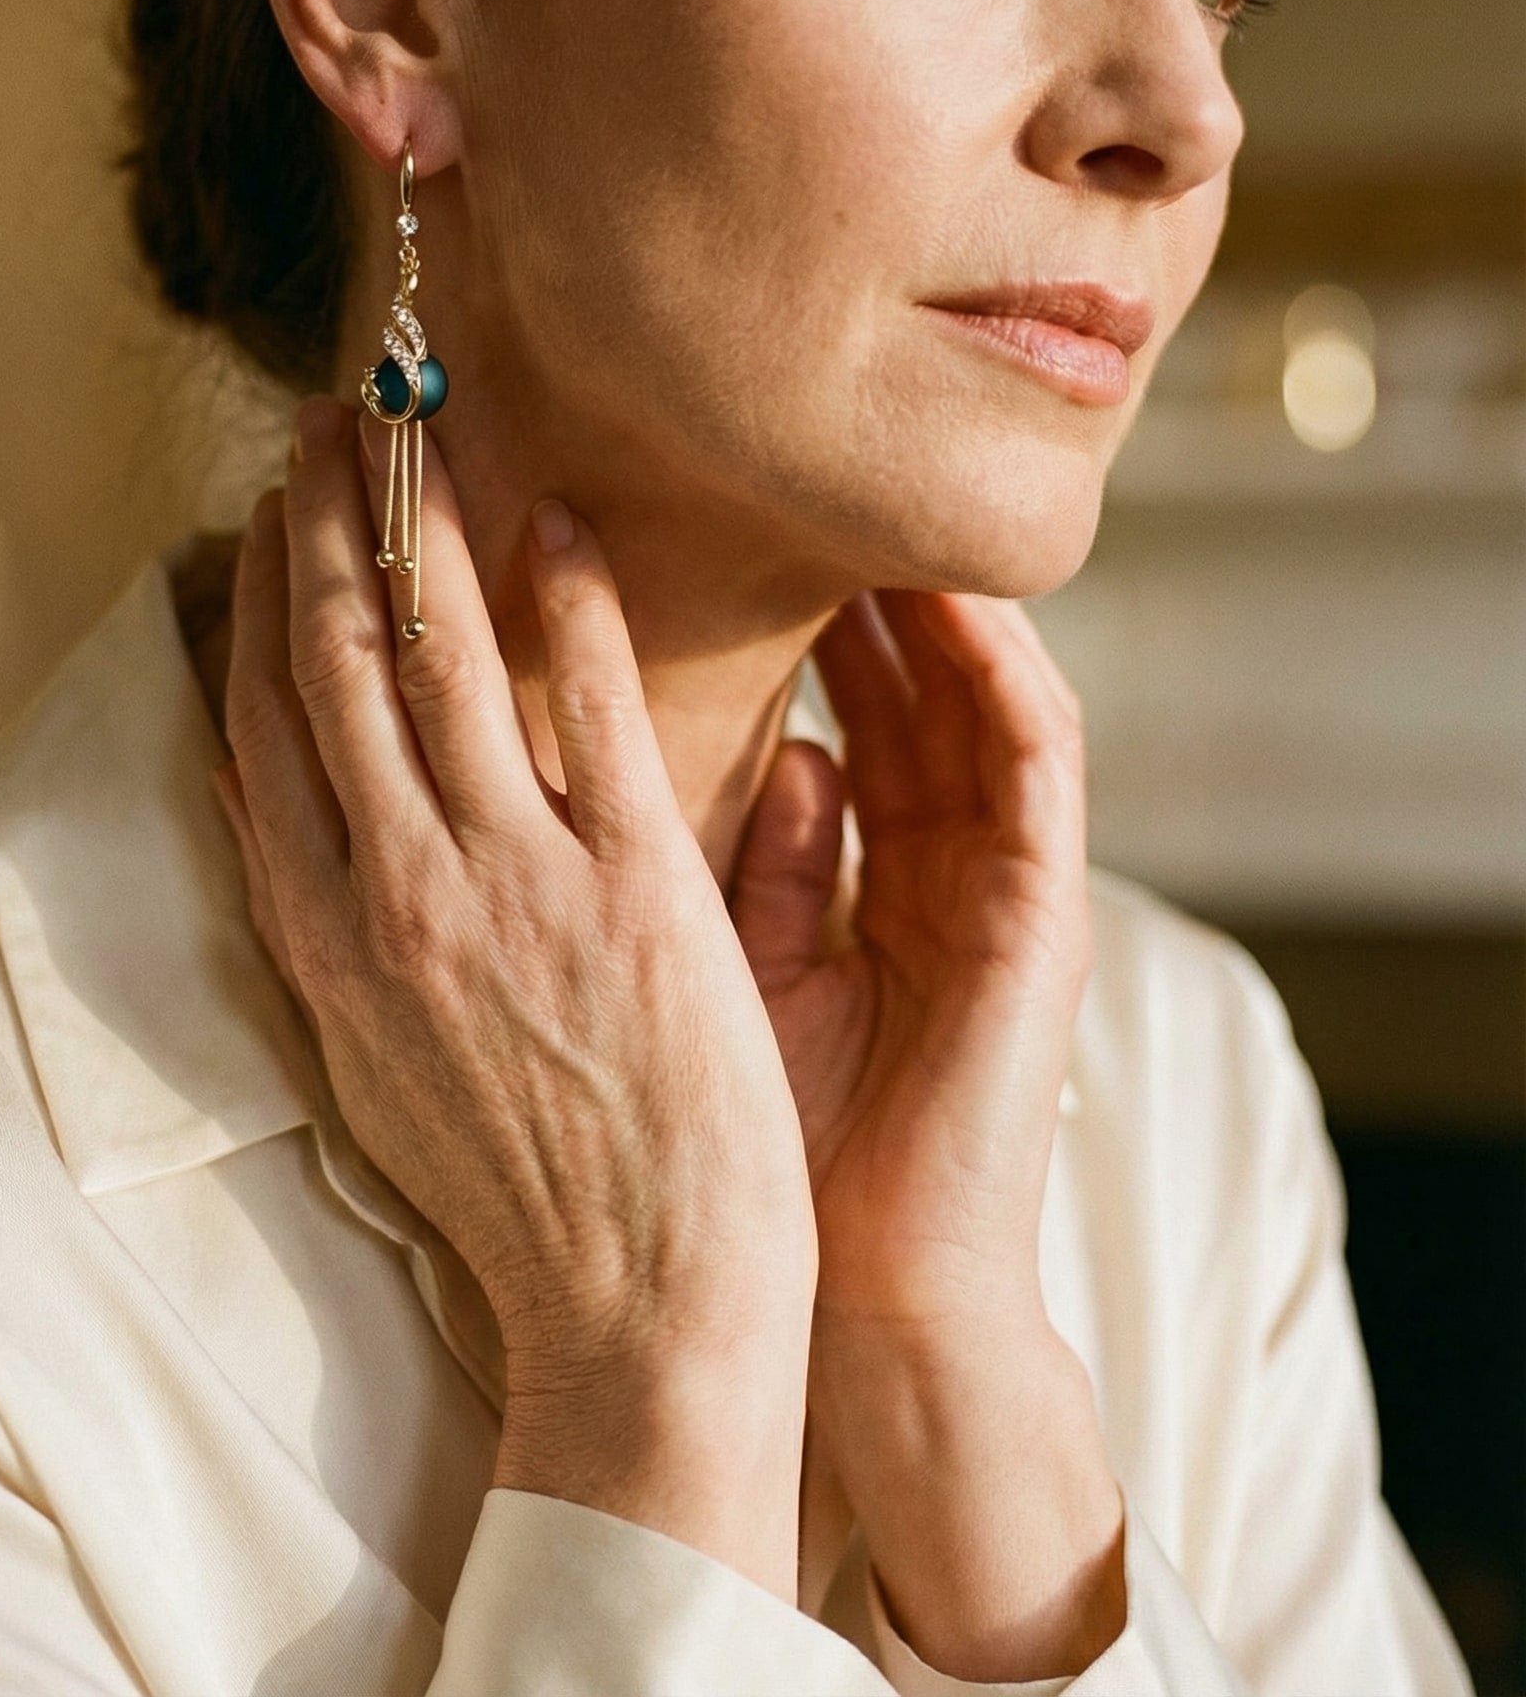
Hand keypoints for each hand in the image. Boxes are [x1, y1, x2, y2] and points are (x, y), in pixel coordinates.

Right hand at [216, 398, 817, 1599]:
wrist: (637, 1308)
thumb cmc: (518, 1190)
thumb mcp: (374, 1057)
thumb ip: (330, 919)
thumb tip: (283, 795)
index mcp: (326, 935)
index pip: (264, 723)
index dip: (257, 597)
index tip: (264, 511)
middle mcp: (396, 890)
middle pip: (333, 658)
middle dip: (325, 521)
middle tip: (334, 419)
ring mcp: (511, 880)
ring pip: (439, 655)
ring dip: (423, 522)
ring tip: (420, 427)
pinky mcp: (632, 884)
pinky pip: (592, 702)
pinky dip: (569, 596)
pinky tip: (561, 518)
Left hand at [736, 588, 1090, 1329]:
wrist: (855, 1289)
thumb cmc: (779, 1142)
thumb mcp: (748, 971)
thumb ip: (767, 860)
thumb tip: (789, 748)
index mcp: (871, 878)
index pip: (847, 714)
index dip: (802, 626)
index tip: (732, 538)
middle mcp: (943, 866)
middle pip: (913, 689)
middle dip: (864, 589)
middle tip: (800, 485)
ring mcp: (1001, 886)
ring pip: (982, 704)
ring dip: (938, 608)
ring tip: (880, 514)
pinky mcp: (1043, 917)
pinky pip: (1035, 771)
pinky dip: (1004, 681)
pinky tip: (959, 610)